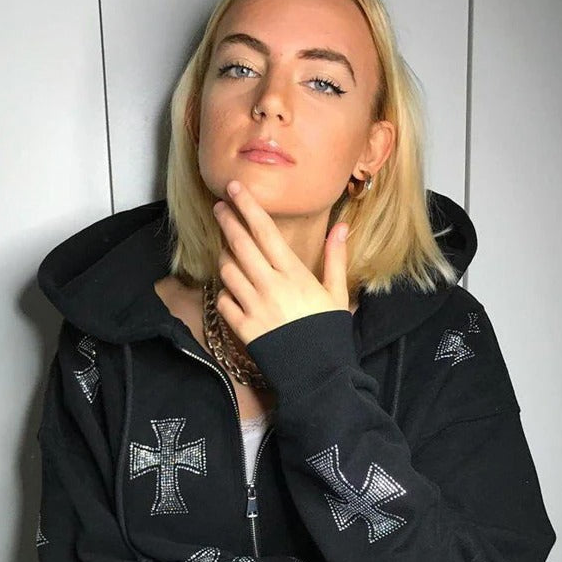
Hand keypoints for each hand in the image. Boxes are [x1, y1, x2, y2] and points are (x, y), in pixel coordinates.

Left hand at [212, 179, 349, 346]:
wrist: (318, 372)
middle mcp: (270, 285)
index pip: (265, 232)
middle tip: (219, 206)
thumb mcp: (337, 293)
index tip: (235, 189)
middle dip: (227, 221)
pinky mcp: (243, 328)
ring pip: (227, 270)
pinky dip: (224, 292)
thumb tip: (341, 226)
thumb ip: (335, 258)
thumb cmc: (329, 330)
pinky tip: (231, 289)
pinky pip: (223, 301)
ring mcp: (254, 306)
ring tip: (229, 250)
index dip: (248, 207)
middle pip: (240, 245)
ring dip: (225, 257)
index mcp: (293, 274)